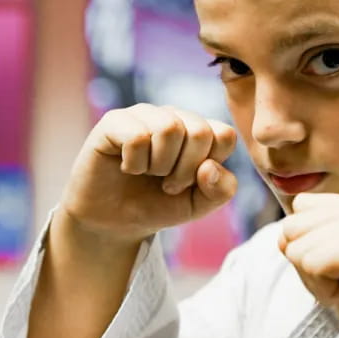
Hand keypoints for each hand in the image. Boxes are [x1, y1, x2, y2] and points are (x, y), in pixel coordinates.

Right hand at [60, 103, 237, 245]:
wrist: (114, 222)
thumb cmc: (158, 205)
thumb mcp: (199, 205)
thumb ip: (221, 190)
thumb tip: (209, 166)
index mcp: (197, 131)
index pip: (224, 135)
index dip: (210, 167)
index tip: (191, 183)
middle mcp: (173, 117)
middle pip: (199, 131)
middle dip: (185, 170)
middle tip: (167, 184)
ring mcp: (143, 115)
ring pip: (169, 128)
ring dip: (160, 165)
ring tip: (147, 174)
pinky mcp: (114, 121)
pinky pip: (137, 136)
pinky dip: (135, 162)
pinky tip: (127, 167)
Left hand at [278, 194, 338, 324]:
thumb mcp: (336, 264)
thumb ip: (308, 241)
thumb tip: (281, 239)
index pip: (303, 205)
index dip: (307, 239)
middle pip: (293, 225)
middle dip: (308, 262)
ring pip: (297, 248)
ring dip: (317, 281)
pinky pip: (311, 264)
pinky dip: (323, 289)